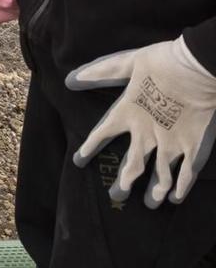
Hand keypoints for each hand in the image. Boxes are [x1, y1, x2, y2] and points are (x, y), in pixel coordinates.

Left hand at [70, 36, 215, 205]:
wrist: (198, 69)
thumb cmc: (162, 62)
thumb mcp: (126, 63)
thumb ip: (99, 73)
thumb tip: (69, 79)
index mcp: (127, 113)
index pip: (101, 135)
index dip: (89, 149)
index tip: (79, 162)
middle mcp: (145, 133)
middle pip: (132, 165)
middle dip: (123, 183)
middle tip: (116, 196)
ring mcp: (171, 143)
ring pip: (159, 176)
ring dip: (153, 192)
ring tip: (148, 205)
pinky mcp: (194, 147)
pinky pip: (186, 174)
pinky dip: (181, 187)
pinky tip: (176, 198)